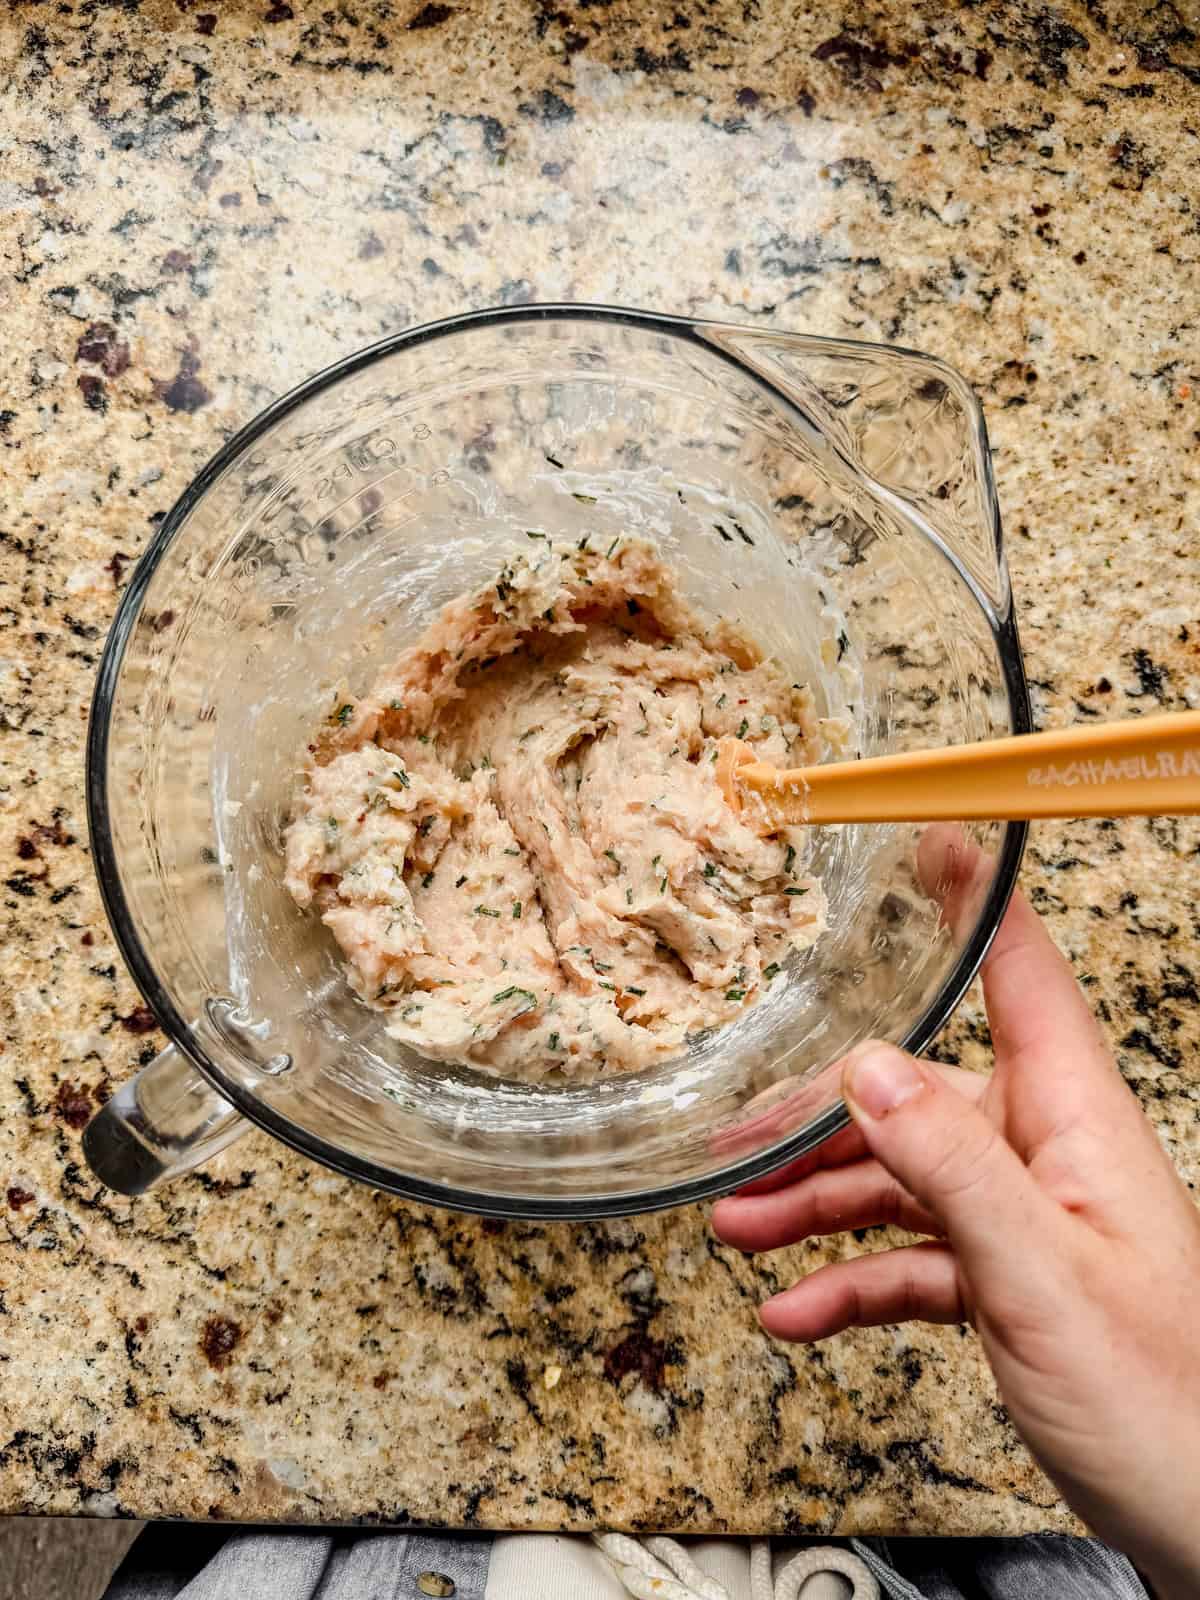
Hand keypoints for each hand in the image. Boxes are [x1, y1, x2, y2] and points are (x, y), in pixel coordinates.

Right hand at [712, 829, 1199, 1597]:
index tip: (931, 843)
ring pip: (902, 1180)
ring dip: (816, 1205)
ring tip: (738, 1226)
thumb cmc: (1171, 1407)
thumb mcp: (1041, 1276)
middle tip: (738, 1131)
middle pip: (920, 1093)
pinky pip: (911, 1260)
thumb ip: (951, 1166)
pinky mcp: (1010, 1283)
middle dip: (822, 1115)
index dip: (978, 904)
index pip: (1023, 976)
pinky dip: (848, 1280)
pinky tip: (796, 1308)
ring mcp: (1027, 1219)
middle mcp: (1047, 1153)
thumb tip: (869, 1068)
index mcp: (1074, 1120)